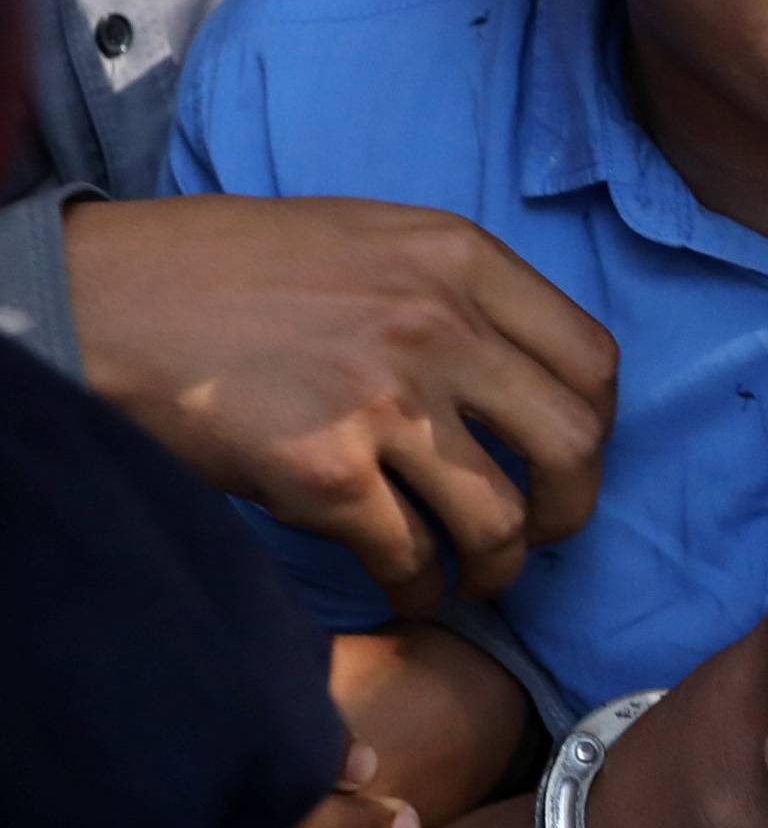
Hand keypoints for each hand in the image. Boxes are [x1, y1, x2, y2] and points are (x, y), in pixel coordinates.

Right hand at [66, 196, 617, 613]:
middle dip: (570, 508)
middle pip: (574, 444)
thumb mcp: (372, 238)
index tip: (571, 455)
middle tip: (542, 532)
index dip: (596, 424)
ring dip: (497, 567)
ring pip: (501, 520)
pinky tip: (405, 587)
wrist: (111, 299)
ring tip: (473, 576)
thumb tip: (519, 373)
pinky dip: (419, 590)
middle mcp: (439, 325)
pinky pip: (410, 559)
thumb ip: (453, 292)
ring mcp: (384, 402)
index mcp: (460, 258)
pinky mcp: (324, 476)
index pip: (592, 358)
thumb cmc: (234, 270)